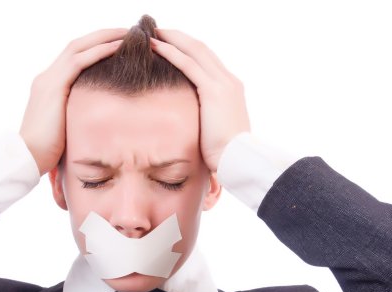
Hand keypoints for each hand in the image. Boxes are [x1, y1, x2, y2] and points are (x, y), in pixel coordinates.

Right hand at [19, 28, 127, 174]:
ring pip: (79, 47)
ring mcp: (48, 80)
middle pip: (77, 45)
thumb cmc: (46, 153)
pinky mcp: (54, 87)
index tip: (116, 45)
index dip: (94, 47)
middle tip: (127, 32)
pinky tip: (118, 47)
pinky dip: (100, 51)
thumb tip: (96, 125)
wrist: (27, 158)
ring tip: (128, 33)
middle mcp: (46, 78)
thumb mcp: (65, 129)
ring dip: (104, 37)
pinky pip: (79, 61)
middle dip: (102, 36)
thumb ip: (76, 118)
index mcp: (48, 87)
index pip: (73, 57)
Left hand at [150, 29, 250, 172]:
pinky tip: (156, 47)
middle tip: (158, 30)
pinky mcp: (213, 91)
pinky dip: (171, 52)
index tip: (171, 44)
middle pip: (201, 49)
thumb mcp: (215, 131)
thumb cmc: (225, 154)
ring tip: (152, 33)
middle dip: (179, 37)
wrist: (238, 161)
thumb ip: (206, 118)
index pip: (207, 60)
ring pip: (194, 51)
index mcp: (231, 89)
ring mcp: (223, 84)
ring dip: (172, 39)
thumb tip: (191, 124)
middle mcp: (229, 81)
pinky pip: (189, 64)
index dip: (188, 49)